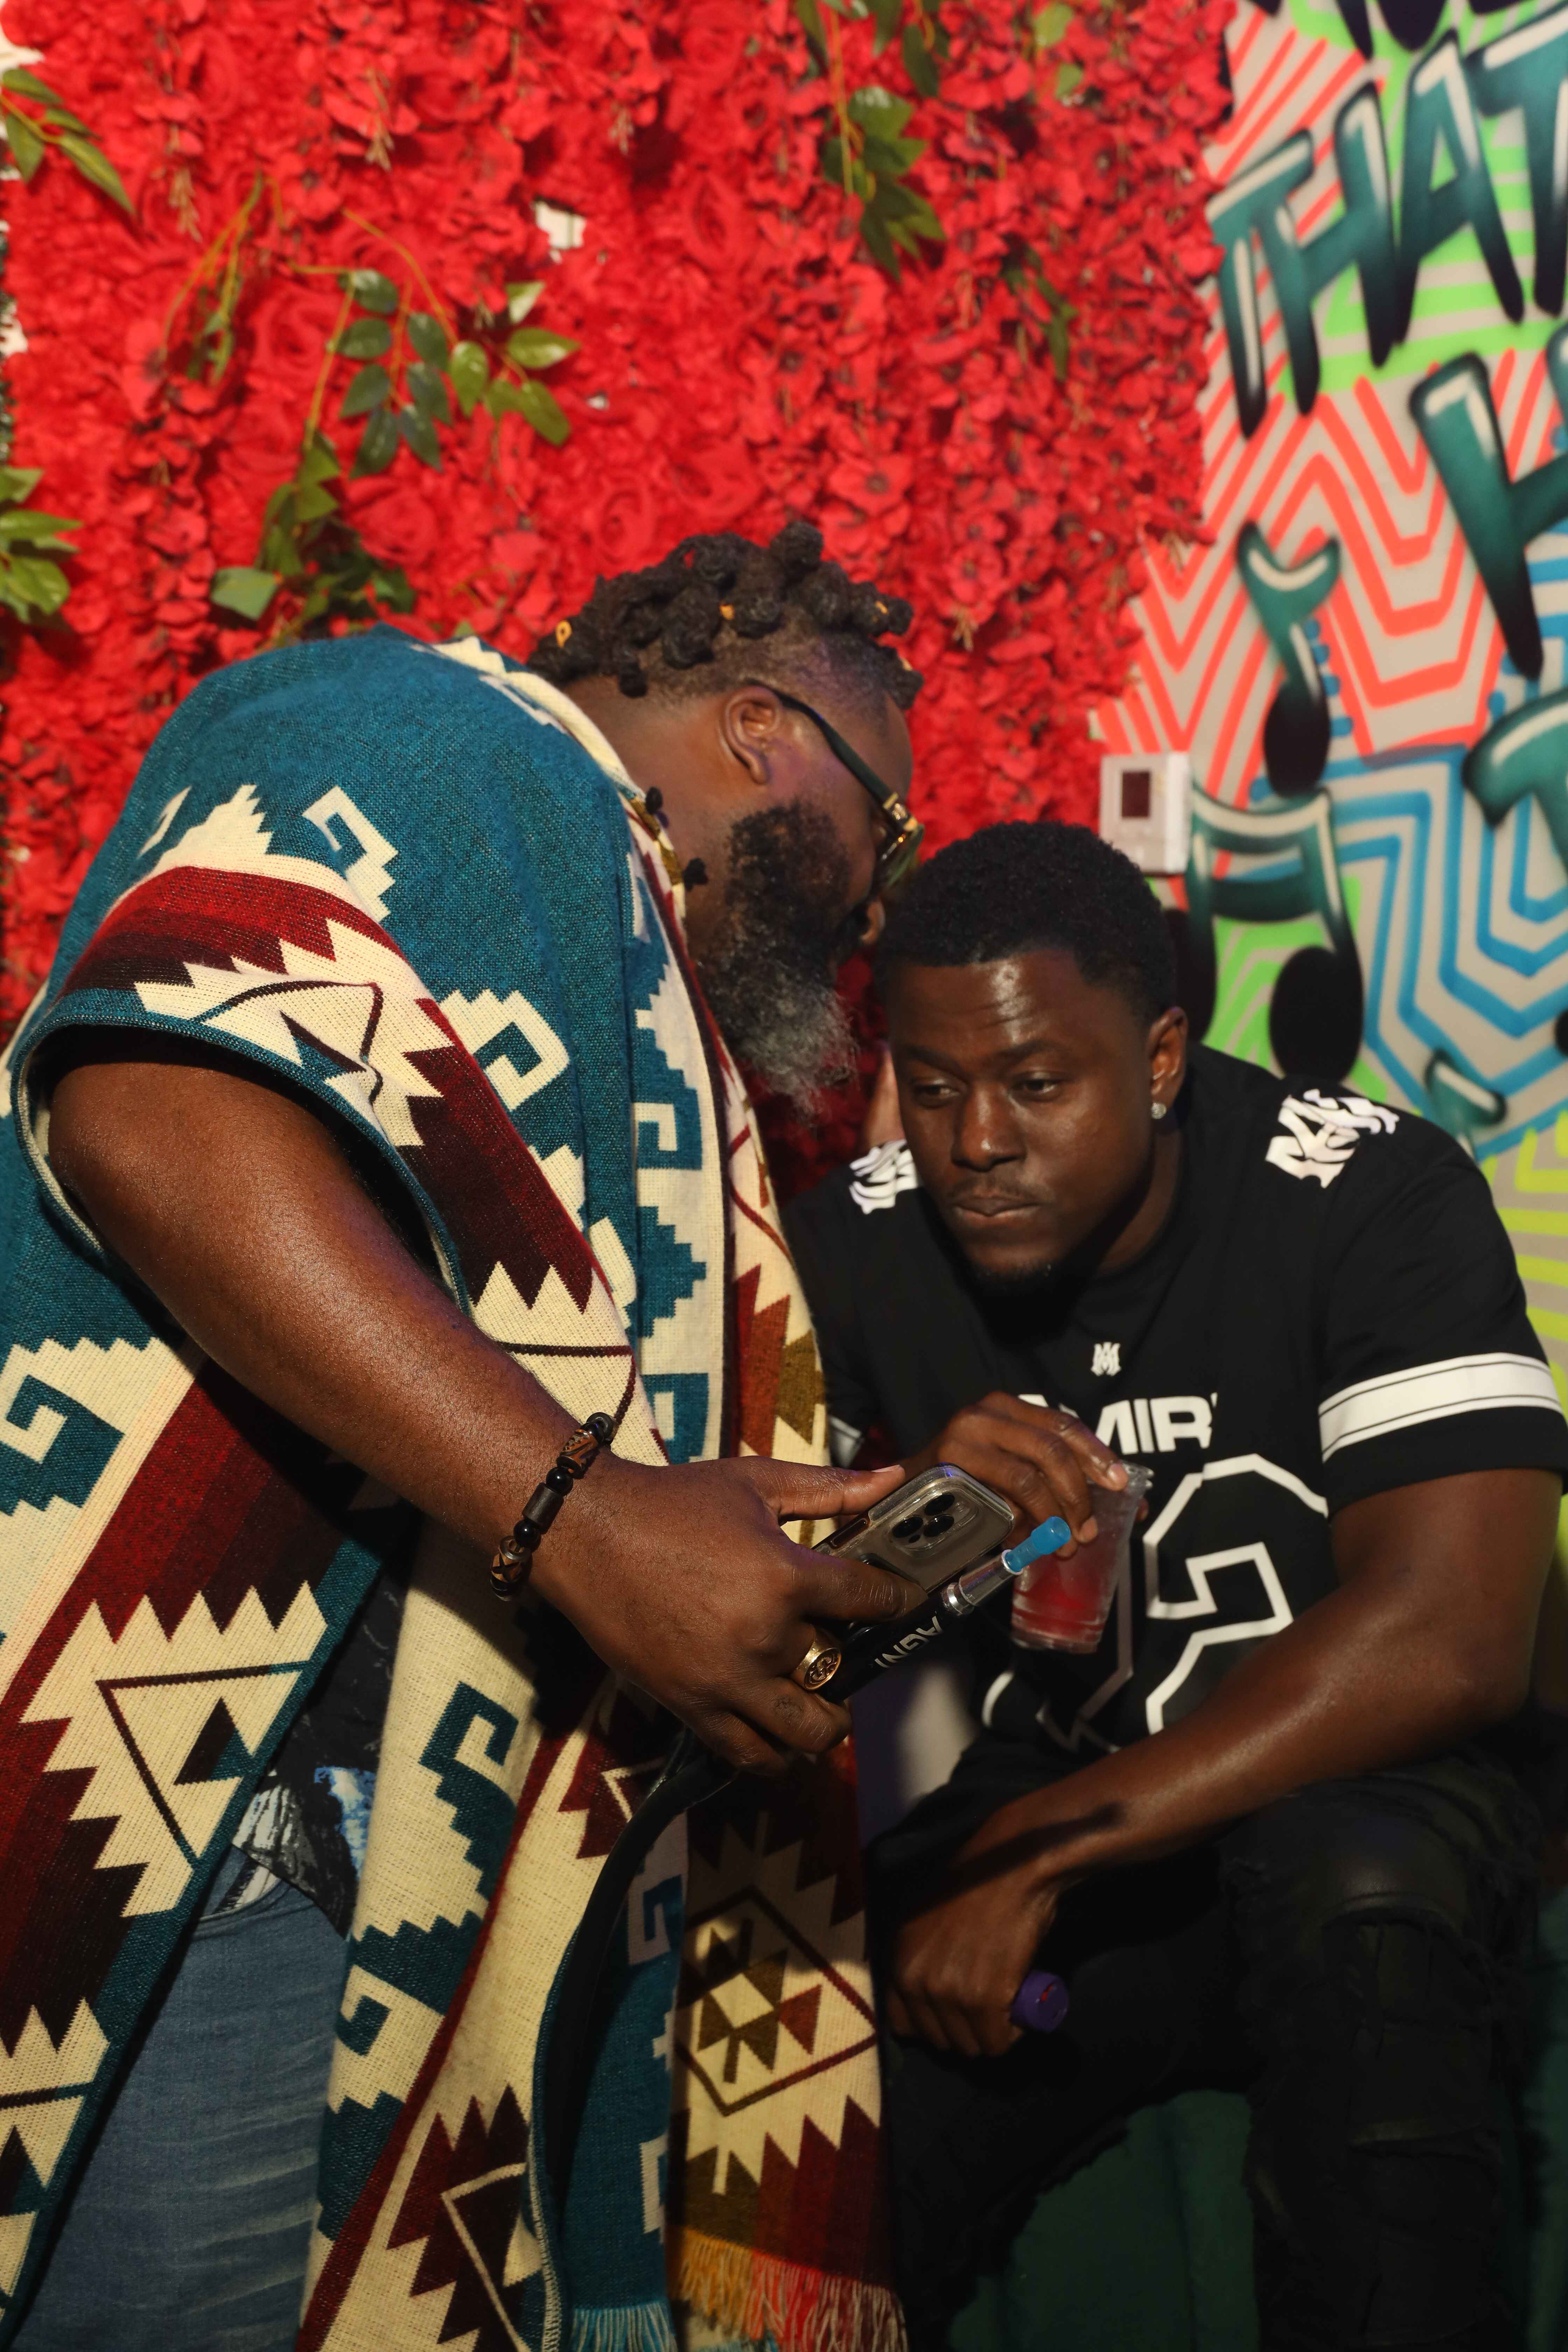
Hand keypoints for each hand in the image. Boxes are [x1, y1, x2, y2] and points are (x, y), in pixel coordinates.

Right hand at [536, 1454, 922, 1772]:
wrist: (586, 1533)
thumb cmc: (672, 1502)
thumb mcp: (756, 1483)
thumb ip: (829, 1489)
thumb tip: (892, 1478)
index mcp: (786, 1577)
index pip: (870, 1601)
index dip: (896, 1600)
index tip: (900, 1601)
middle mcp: (763, 1636)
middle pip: (842, 1671)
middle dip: (855, 1664)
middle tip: (850, 1651)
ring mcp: (727, 1679)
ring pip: (806, 1732)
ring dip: (827, 1725)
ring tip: (826, 1707)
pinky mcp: (691, 1705)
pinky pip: (750, 1754)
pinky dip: (776, 1756)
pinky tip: (782, 1740)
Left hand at [887, 1799, 1069, 2056]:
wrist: (1013, 1865)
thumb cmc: (977, 1883)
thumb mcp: (926, 1919)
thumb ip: (919, 1955)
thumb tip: (928, 1994)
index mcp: (897, 1958)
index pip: (901, 2024)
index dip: (932, 2024)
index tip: (955, 2015)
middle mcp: (914, 1978)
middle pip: (938, 2039)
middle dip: (965, 2030)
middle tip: (990, 2007)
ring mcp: (946, 1992)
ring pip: (968, 2046)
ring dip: (990, 2033)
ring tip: (1007, 2005)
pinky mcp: (982, 2001)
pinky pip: (996, 2044)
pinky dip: (1013, 2035)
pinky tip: (1021, 2013)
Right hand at [912, 1392, 1125, 1552]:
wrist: (902, 1494)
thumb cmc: (967, 1483)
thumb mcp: (1014, 1467)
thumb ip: (1056, 1478)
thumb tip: (1132, 1506)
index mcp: (1007, 1407)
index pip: (1062, 1425)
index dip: (1096, 1454)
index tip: (1119, 1485)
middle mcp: (985, 1413)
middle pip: (1051, 1450)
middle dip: (1078, 1495)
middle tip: (1086, 1532)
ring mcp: (963, 1437)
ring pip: (1028, 1477)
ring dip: (1054, 1517)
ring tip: (1064, 1546)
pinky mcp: (947, 1469)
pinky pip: (997, 1501)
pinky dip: (1019, 1525)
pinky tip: (1025, 1542)